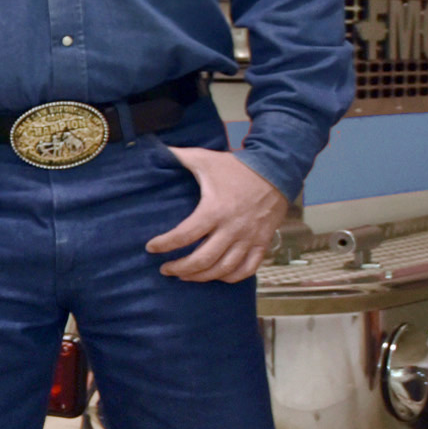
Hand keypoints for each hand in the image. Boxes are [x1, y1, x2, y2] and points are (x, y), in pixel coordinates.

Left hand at [147, 147, 287, 281]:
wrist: (276, 171)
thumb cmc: (237, 167)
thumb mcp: (205, 158)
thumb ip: (178, 157)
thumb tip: (154, 151)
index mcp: (215, 209)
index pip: (185, 235)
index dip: (165, 244)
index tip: (151, 247)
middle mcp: (232, 228)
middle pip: (204, 259)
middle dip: (180, 267)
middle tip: (165, 269)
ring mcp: (249, 238)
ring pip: (224, 269)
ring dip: (202, 276)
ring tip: (184, 275)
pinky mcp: (262, 243)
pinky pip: (248, 269)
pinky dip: (231, 277)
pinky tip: (216, 276)